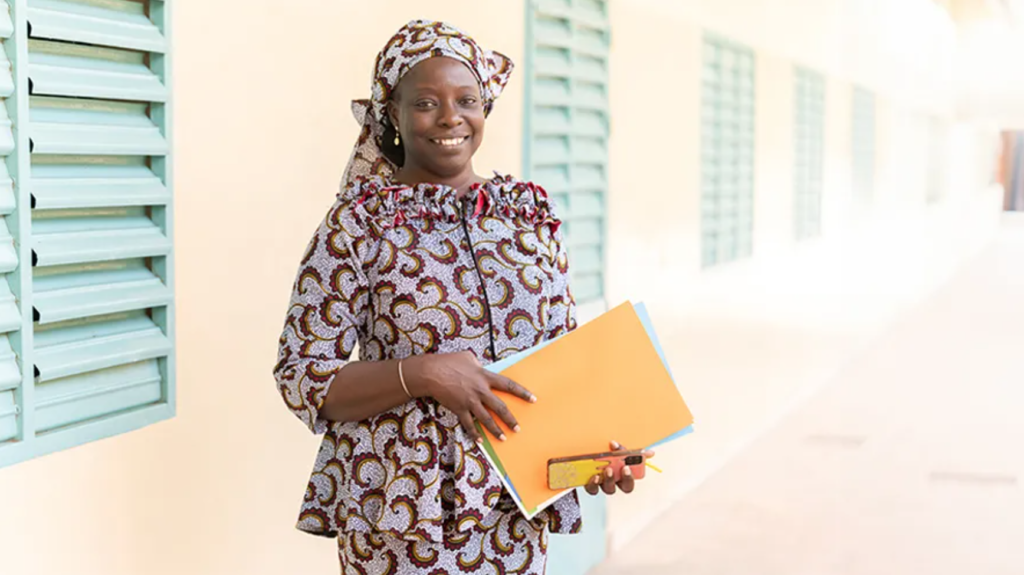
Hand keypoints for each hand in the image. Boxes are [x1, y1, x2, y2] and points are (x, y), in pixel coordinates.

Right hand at [406, 351, 535, 443]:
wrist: (431, 372)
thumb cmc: (449, 361)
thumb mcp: (468, 357)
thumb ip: (478, 365)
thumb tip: (482, 368)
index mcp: (485, 376)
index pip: (508, 385)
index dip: (522, 392)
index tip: (533, 399)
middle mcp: (480, 391)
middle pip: (499, 407)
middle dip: (510, 419)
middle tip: (518, 428)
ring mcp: (470, 401)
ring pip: (486, 419)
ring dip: (496, 430)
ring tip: (504, 438)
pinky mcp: (459, 409)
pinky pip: (468, 424)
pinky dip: (474, 434)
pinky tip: (480, 441)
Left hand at [584, 441, 655, 495]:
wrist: (587, 456)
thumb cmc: (607, 454)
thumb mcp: (619, 451)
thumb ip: (631, 452)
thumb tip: (651, 453)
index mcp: (623, 476)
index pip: (630, 483)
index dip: (629, 477)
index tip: (626, 467)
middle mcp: (615, 483)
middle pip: (624, 488)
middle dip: (624, 478)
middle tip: (621, 468)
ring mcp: (603, 485)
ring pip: (609, 489)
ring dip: (609, 480)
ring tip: (607, 470)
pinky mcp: (590, 485)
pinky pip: (592, 489)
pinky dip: (593, 484)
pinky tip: (594, 476)